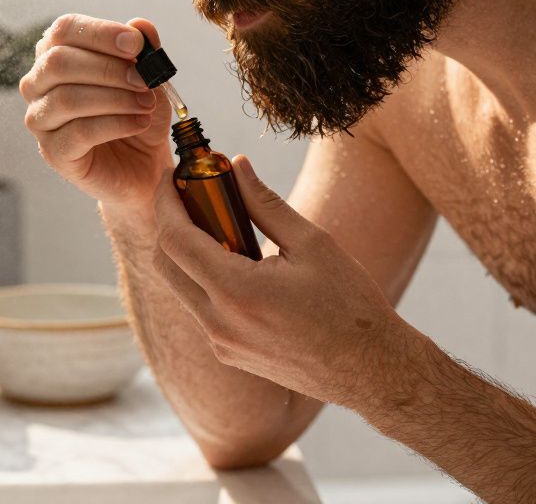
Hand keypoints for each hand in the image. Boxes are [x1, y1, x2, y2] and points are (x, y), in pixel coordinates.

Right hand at [20, 14, 172, 207]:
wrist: (144, 164)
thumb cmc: (138, 112)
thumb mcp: (149, 76)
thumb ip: (144, 49)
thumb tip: (140, 26)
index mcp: (56, 54)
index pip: (63, 30)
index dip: (99, 33)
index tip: (135, 44)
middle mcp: (38, 84)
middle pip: (58, 62)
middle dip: (108, 69)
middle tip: (144, 80)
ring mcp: (41, 120)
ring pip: (67, 99)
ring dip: (115, 98)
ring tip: (146, 104)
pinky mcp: (53, 153)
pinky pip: (78, 132)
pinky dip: (115, 124)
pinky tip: (138, 123)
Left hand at [152, 154, 405, 405]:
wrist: (370, 370)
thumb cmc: (349, 304)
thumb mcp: (312, 244)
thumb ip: (265, 203)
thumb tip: (236, 165)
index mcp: (236, 292)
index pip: (175, 238)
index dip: (167, 201)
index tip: (173, 175)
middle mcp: (218, 322)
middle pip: (165, 263)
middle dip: (170, 222)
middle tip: (192, 194)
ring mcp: (221, 343)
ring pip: (180, 287)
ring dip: (187, 251)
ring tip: (219, 223)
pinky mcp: (229, 354)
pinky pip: (200, 308)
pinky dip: (205, 278)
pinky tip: (236, 260)